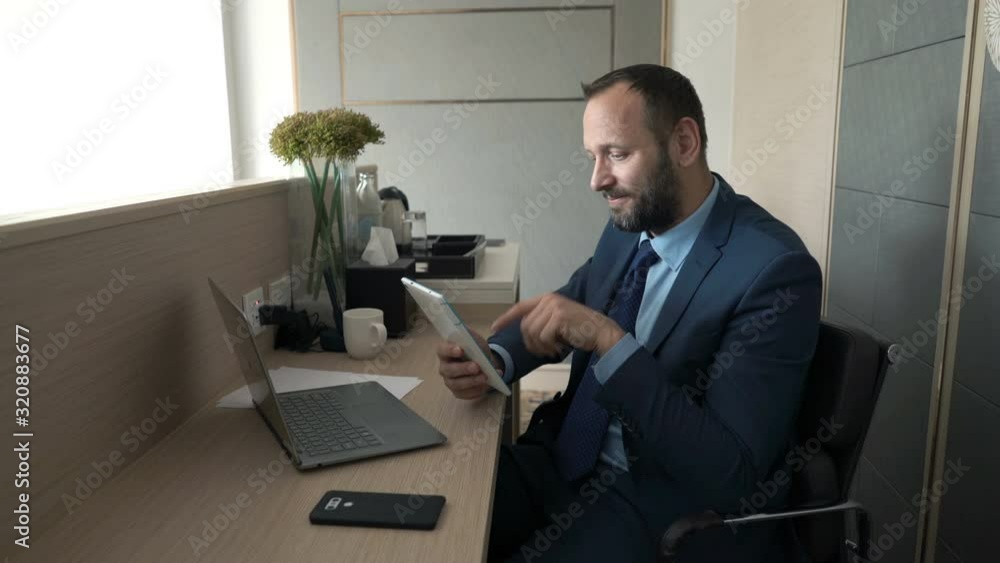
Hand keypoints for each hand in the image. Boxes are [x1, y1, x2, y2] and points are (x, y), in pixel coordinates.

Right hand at [436, 329, 502, 399]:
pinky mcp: (458, 392)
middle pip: (449, 370)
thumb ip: (470, 335)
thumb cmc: (475, 349)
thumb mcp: (474, 339)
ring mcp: (450, 381)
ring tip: (485, 377)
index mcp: (445, 351)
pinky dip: (477, 390)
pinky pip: (465, 394)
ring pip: (457, 384)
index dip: (450, 350)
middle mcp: (444, 367)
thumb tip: (466, 332)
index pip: (442, 350)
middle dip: (463, 369)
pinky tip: (486, 385)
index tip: (461, 350)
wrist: (484, 363)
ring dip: (472, 381)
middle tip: (477, 366)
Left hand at [491, 293, 624, 357]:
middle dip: (531, 343)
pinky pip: (543, 337)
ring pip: (533, 332)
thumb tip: (525, 333)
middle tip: (545, 351)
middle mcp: (549, 299)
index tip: (495, 328)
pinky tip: (559, 348)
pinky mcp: (559, 316)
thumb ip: (541, 321)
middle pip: (525, 326)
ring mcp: (554, 306)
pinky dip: (549, 347)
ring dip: (541, 347)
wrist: (601, 332)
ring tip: (553, 350)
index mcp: (547, 299)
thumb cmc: (580, 330)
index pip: (520, 307)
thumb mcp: (557, 321)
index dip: (506, 318)